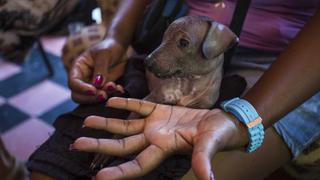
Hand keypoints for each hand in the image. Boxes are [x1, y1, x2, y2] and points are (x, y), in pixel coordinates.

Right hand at [68, 38, 126, 103]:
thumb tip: (97, 84)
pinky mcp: (104, 90)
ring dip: (103, 97)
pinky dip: (113, 95)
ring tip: (115, 88)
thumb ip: (100, 68)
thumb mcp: (104, 54)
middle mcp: (83, 79)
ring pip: (92, 99)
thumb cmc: (108, 47)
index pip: (73, 82)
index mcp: (78, 68)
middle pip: (78, 96)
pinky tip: (120, 89)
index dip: (81, 89)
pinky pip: (105, 97)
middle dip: (90, 98)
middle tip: (104, 95)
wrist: (120, 49)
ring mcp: (93, 86)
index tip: (93, 90)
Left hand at [72, 98, 248, 179]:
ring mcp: (155, 124)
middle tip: (76, 144)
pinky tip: (111, 101)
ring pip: (126, 126)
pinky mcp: (160, 110)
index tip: (98, 177)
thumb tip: (206, 179)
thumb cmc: (218, 135)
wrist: (221, 122)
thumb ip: (203, 159)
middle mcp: (154, 139)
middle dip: (100, 145)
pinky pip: (139, 107)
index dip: (119, 172)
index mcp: (164, 148)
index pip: (137, 164)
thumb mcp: (210, 145)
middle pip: (122, 145)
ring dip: (106, 124)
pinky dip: (126, 104)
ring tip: (86, 121)